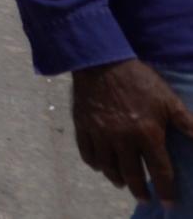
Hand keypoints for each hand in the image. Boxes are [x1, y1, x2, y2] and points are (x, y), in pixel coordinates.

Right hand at [73, 59, 192, 203]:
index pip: (159, 170)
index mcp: (147, 133)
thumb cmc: (139, 80)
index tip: (167, 202)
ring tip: (123, 183)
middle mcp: (122, 139)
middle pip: (131, 174)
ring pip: (108, 167)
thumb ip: (185, 122)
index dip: (165, 189)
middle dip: (140, 191)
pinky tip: (101, 166)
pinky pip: (87, 154)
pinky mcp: (83, 127)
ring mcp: (100, 134)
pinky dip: (95, 164)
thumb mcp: (167, 99)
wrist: (102, 62)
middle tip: (145, 199)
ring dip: (117, 179)